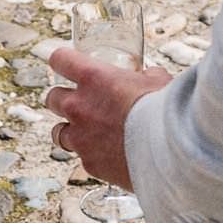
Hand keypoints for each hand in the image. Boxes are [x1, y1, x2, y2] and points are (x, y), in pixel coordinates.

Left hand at [44, 46, 170, 191]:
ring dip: (71, 130)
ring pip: (58, 132)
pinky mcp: (90, 163)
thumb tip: (151, 77)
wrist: (170, 151)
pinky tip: (108, 155)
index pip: (60, 59)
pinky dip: (92, 155)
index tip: (66, 64)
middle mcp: (79, 107)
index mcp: (93, 78)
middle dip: (62, 99)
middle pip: (52, 98)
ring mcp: (81, 137)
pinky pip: (82, 157)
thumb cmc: (164, 111)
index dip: (62, 60)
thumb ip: (147, 77)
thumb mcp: (158, 81)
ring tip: (87, 133)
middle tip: (78, 102)